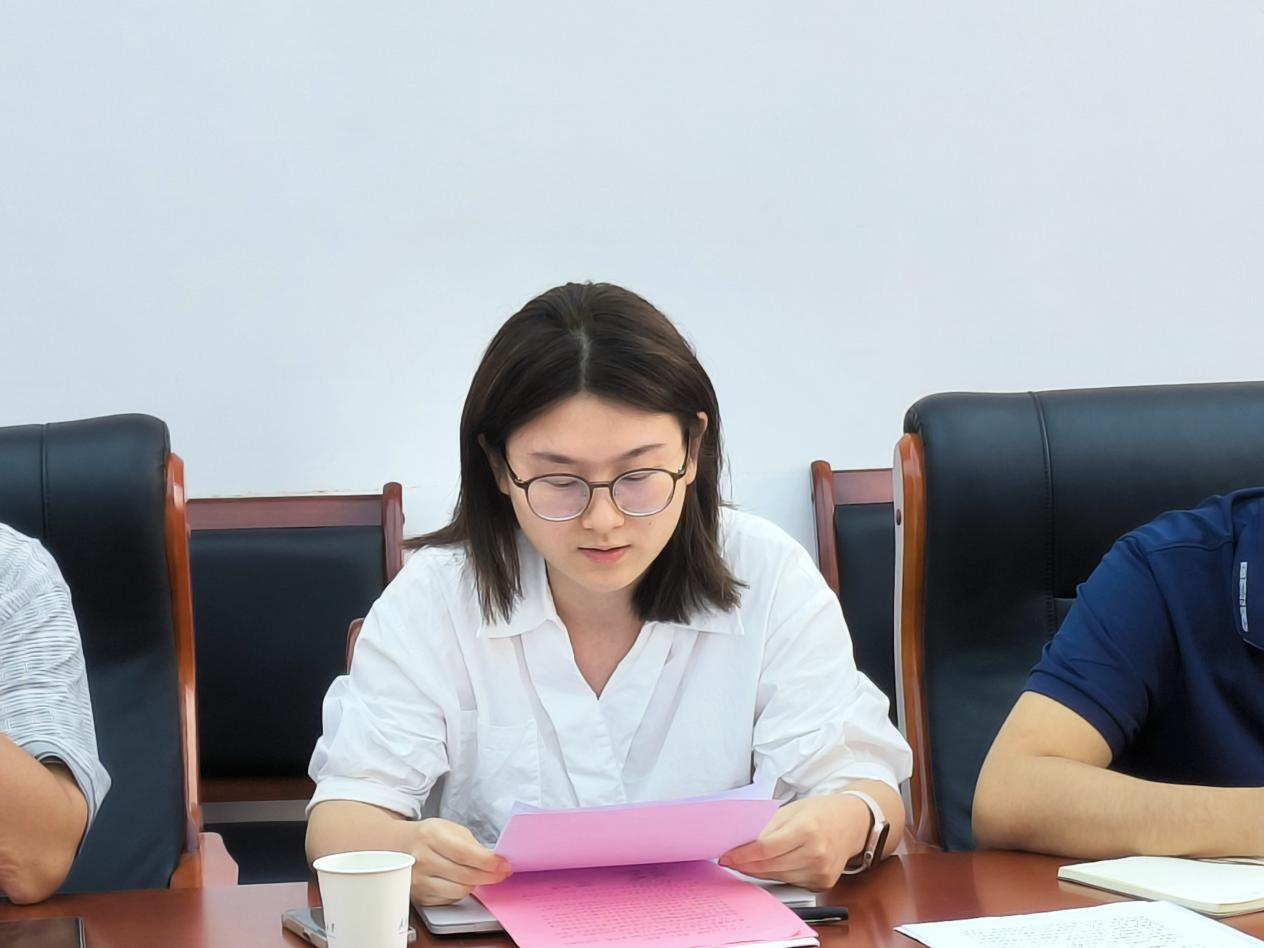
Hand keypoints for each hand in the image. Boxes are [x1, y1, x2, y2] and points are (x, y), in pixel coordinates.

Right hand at [407, 818, 511, 904]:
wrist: (398, 846)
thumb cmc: (428, 836)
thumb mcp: (449, 829)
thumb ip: (472, 844)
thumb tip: (494, 861)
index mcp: (431, 836)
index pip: (465, 854)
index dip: (488, 863)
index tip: (503, 865)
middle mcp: (422, 858)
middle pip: (465, 875)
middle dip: (488, 876)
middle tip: (500, 873)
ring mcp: (418, 879)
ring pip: (459, 891)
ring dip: (475, 884)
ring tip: (478, 875)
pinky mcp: (418, 895)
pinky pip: (449, 899)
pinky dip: (459, 891)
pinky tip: (460, 881)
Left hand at [717, 795, 871, 890]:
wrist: (853, 822)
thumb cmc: (821, 812)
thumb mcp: (792, 809)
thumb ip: (767, 826)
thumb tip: (741, 841)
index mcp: (807, 829)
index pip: (765, 848)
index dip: (742, 854)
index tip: (727, 856)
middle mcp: (816, 852)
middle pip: (769, 866)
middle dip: (746, 865)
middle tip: (730, 860)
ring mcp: (822, 870)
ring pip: (778, 877)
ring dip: (759, 872)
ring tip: (746, 864)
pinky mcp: (824, 882)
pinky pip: (791, 882)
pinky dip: (777, 875)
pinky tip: (769, 868)